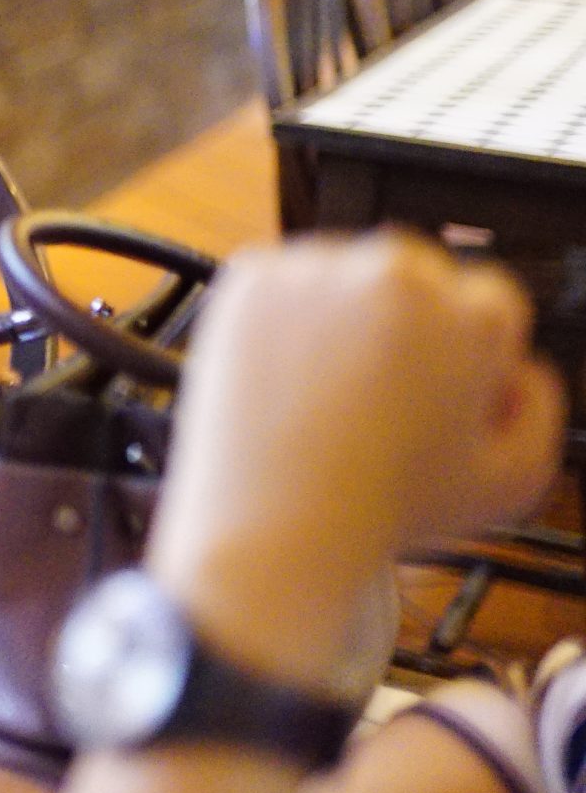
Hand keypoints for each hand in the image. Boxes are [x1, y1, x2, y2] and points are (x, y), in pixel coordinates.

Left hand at [151, 233, 563, 683]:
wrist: (275, 525)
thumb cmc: (385, 509)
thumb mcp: (515, 481)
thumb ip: (540, 407)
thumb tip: (517, 366)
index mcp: (472, 315)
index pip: (490, 300)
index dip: (468, 350)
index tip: (441, 386)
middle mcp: (398, 274)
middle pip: (418, 274)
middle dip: (408, 322)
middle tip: (382, 391)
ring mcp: (318, 268)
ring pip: (345, 274)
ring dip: (343, 313)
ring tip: (328, 392)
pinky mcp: (252, 276)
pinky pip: (280, 280)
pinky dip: (281, 316)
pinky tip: (287, 374)